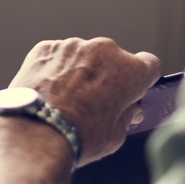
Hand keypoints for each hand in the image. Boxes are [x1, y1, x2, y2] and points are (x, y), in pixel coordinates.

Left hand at [6, 37, 160, 165]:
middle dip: (108, 75)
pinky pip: (57, 56)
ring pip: (83, 56)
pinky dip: (55, 69)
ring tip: (65, 98)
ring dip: (80, 70)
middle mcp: (104, 50)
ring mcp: (73, 46)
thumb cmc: (80, 137)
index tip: (133, 91)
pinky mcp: (46, 47)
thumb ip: (128, 116)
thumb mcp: (116, 135)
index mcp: (130, 71)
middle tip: (94, 100)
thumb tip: (131, 109)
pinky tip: (47, 91)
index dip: (142, 80)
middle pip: (113, 59)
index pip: (149, 65)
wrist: (35, 133)